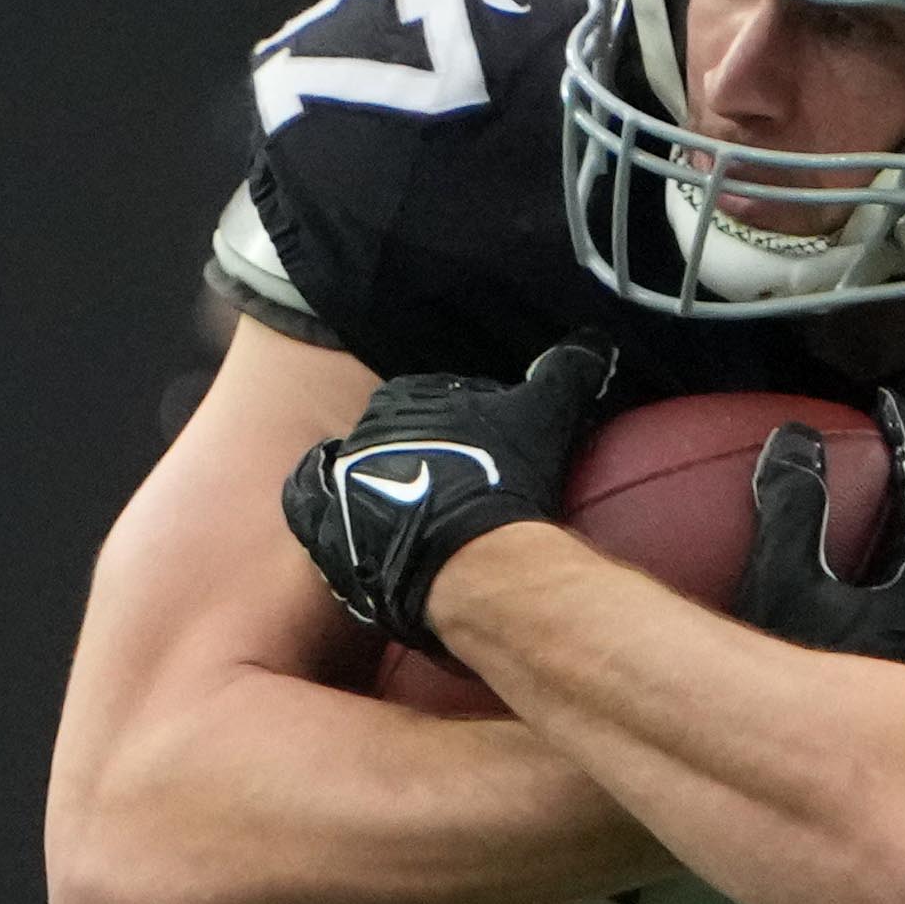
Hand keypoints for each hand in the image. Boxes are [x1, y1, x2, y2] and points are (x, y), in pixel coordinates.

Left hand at [279, 339, 610, 654]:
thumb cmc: (504, 480)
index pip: (431, 400)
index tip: (484, 451)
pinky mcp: (326, 532)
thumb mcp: (547, 413)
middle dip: (419, 456)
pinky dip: (323, 509)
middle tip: (453, 486)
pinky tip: (348, 522)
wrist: (468, 559)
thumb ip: (568, 371)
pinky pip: (309, 509)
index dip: (461, 425)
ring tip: (411, 511)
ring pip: (354, 473)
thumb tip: (595, 344)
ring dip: (377, 486)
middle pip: (393, 439)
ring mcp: (339, 485)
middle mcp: (362, 433)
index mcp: (405, 397)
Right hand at [737, 400, 904, 662]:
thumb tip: (796, 438)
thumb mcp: (781, 588)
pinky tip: (848, 550)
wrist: (809, 781)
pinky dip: (883, 545)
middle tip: (874, 431)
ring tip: (860, 480)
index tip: (885, 401)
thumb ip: (791, 509)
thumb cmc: (799, 686)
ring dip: (894, 509)